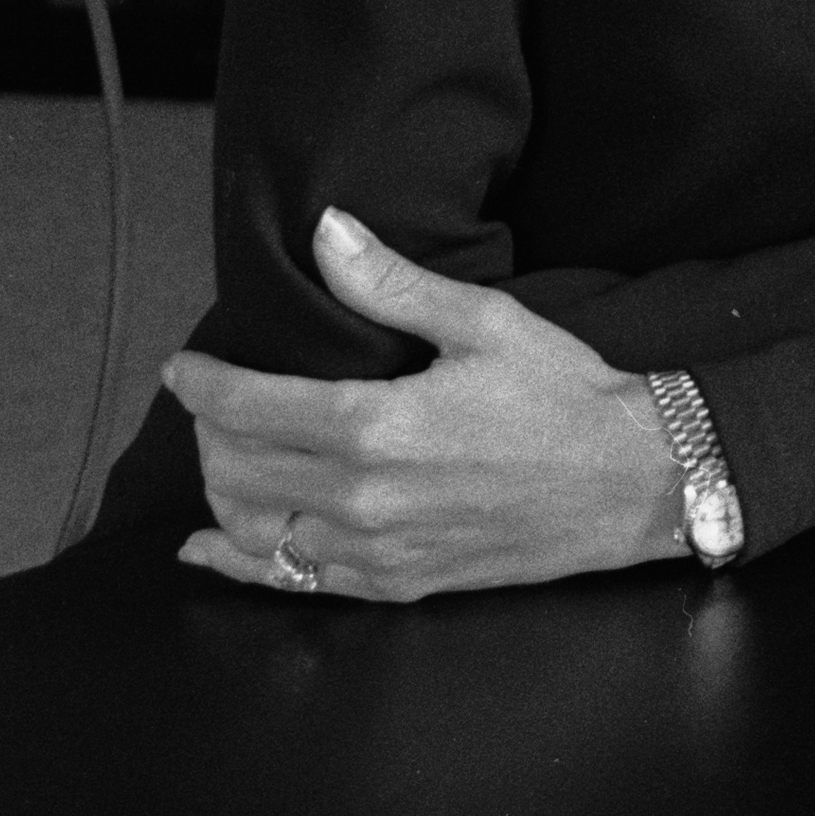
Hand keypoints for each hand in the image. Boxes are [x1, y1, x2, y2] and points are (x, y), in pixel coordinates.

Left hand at [169, 209, 678, 602]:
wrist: (633, 482)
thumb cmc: (564, 395)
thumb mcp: (485, 322)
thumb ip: (392, 285)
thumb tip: (326, 231)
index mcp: (376, 426)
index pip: (251, 407)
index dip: (203, 386)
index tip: (181, 369)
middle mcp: (360, 498)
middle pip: (238, 469)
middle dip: (209, 432)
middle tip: (211, 403)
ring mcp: (373, 550)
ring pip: (251, 529)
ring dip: (220, 490)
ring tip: (222, 456)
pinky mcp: (393, 584)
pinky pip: (289, 583)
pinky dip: (236, 564)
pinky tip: (207, 548)